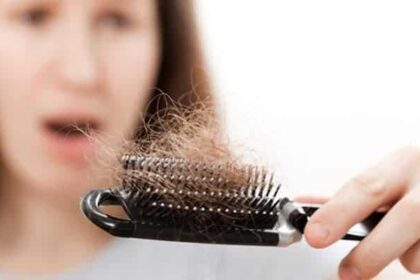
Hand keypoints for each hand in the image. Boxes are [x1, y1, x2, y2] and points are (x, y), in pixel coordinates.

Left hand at [301, 146, 419, 278]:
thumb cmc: (412, 182)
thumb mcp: (385, 180)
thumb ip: (346, 198)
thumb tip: (304, 206)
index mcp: (402, 164)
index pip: (365, 187)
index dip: (338, 213)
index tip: (314, 235)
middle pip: (404, 218)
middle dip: (372, 251)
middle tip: (346, 273)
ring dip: (403, 256)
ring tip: (401, 241)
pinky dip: (418, 257)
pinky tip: (418, 241)